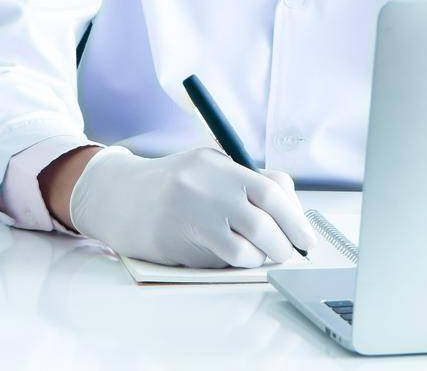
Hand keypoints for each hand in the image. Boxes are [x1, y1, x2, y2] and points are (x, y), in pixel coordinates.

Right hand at [66, 146, 315, 267]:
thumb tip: (292, 207)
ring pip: (246, 246)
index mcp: (218, 164)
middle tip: (289, 253)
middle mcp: (205, 186)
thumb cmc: (174, 186)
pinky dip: (237, 263)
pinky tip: (232, 257)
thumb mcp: (209, 168)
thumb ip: (246, 181)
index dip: (296, 218)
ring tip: (260, 256)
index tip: (307, 239)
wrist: (119, 196)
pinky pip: (222, 259)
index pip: (271, 189)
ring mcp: (190, 214)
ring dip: (261, 257)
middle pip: (263, 222)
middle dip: (285, 244)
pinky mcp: (177, 241)